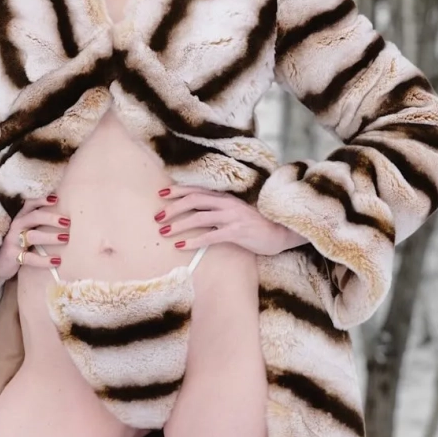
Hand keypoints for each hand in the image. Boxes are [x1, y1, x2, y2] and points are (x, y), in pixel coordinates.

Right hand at [0, 195, 69, 278]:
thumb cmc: (17, 241)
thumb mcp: (25, 228)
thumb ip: (38, 220)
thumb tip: (64, 216)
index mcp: (21, 216)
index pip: (30, 203)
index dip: (42, 200)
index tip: (56, 198)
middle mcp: (17, 225)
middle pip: (34, 217)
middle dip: (51, 218)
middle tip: (67, 221)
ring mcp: (14, 241)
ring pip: (33, 236)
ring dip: (50, 237)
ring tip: (65, 238)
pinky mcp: (13, 256)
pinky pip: (30, 258)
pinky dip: (44, 260)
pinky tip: (57, 260)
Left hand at [153, 186, 305, 256]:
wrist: (280, 233)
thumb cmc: (256, 225)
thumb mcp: (236, 212)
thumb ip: (218, 210)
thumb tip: (196, 215)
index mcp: (226, 197)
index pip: (197, 190)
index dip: (178, 191)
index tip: (161, 193)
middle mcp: (227, 203)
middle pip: (194, 200)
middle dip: (173, 208)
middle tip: (157, 217)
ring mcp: (232, 217)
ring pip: (199, 218)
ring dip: (179, 225)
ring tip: (164, 232)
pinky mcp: (237, 232)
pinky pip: (211, 236)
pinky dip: (194, 241)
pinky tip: (181, 246)